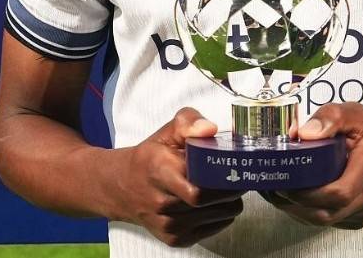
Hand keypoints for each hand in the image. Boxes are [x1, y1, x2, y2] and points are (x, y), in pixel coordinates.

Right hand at [102, 107, 243, 246]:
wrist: (121, 187)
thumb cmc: (150, 157)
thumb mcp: (167, 131)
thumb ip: (189, 122)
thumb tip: (210, 129)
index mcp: (161, 171)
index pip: (200, 186)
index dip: (223, 179)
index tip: (236, 168)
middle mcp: (162, 202)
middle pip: (209, 202)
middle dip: (231, 190)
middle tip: (241, 177)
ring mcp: (168, 225)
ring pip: (214, 217)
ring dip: (229, 203)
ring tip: (231, 187)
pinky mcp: (173, 239)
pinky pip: (210, 230)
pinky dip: (221, 216)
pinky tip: (218, 202)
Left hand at [261, 103, 362, 229]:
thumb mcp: (360, 113)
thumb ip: (332, 116)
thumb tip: (303, 133)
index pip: (337, 193)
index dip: (306, 192)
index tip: (283, 178)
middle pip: (325, 213)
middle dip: (292, 203)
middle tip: (268, 184)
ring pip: (324, 221)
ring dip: (296, 209)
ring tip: (274, 190)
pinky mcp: (358, 217)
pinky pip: (329, 221)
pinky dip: (307, 212)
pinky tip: (292, 197)